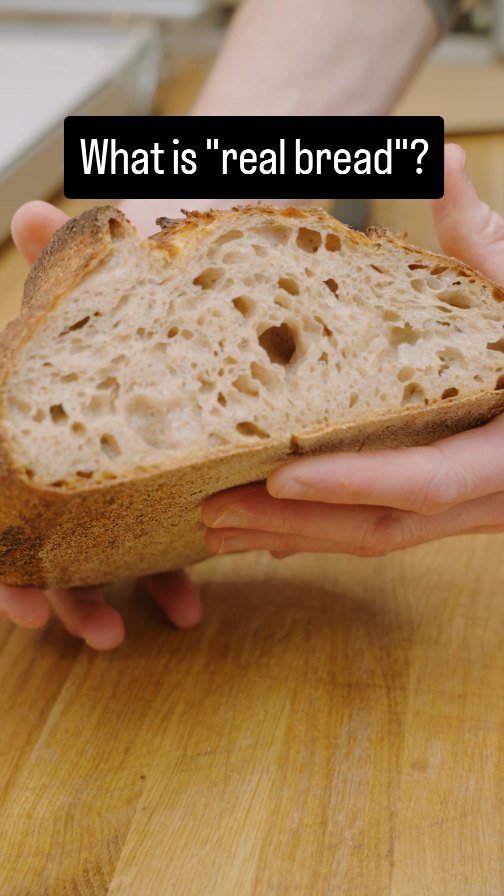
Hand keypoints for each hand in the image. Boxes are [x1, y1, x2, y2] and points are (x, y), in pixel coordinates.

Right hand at [0, 200, 202, 648]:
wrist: (200, 302)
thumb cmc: (141, 299)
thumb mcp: (105, 281)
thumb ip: (63, 263)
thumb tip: (28, 212)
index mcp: (40, 422)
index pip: (8, 498)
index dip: (7, 559)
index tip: (23, 604)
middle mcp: (68, 456)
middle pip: (53, 538)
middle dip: (70, 591)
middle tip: (99, 635)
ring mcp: (113, 475)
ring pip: (106, 545)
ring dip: (126, 591)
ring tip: (162, 625)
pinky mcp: (161, 484)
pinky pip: (161, 534)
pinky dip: (172, 569)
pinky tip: (196, 599)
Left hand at [203, 144, 503, 558]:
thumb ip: (484, 239)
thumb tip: (440, 155)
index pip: (428, 480)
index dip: (352, 480)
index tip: (277, 475)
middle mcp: (494, 493)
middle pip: (385, 527)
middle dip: (296, 525)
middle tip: (213, 514)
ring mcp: (472, 508)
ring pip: (378, 538)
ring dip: (297, 536)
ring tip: (221, 527)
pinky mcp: (451, 505)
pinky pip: (384, 528)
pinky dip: (324, 528)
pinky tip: (272, 527)